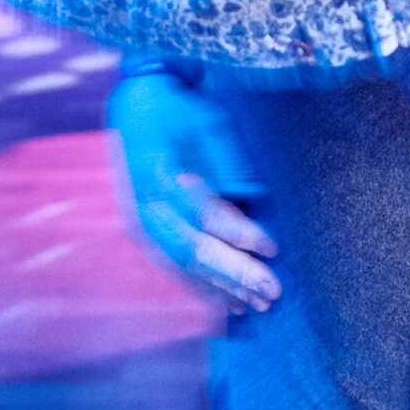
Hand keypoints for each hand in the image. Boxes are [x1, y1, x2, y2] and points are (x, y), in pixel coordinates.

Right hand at [109, 72, 281, 313]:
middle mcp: (145, 203)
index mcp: (160, 171)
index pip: (203, 213)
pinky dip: (202, 286)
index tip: (273, 246)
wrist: (136, 104)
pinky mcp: (143, 233)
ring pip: (182, 265)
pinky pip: (173, 267)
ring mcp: (139, 221)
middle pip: (191, 248)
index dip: (239, 232)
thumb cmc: (180, 111)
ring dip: (221, 287)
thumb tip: (253, 199)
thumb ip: (226, 161)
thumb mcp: (208, 122)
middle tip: (271, 292)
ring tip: (257, 304)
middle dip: (234, 273)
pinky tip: (227, 301)